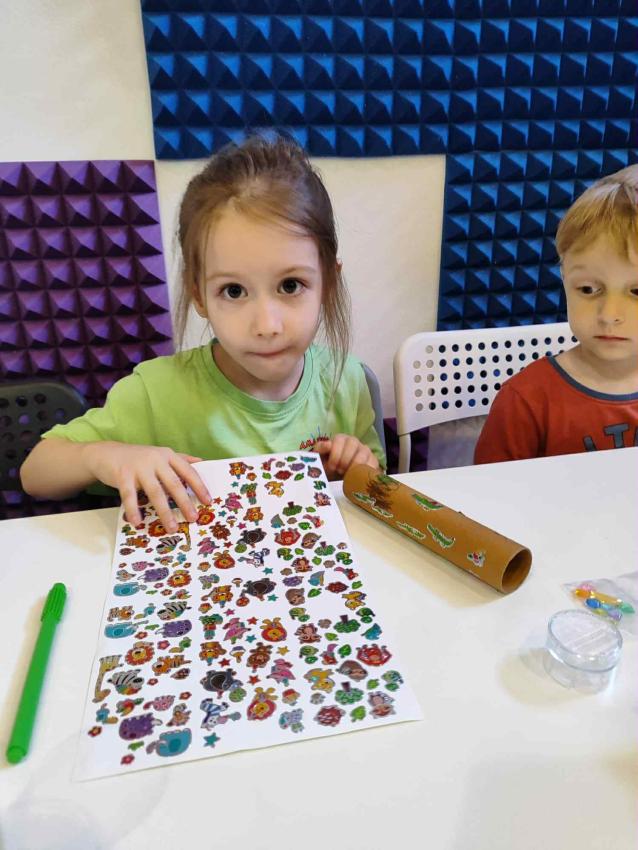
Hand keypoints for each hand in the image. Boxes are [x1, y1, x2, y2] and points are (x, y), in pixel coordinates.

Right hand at [82, 442, 210, 530]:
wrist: (106, 453)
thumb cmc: (138, 458)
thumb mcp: (160, 455)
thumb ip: (180, 459)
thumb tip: (202, 462)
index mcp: (168, 455)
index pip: (188, 471)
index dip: (199, 487)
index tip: (208, 502)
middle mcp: (156, 459)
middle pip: (174, 483)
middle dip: (185, 502)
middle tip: (193, 518)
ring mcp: (139, 467)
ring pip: (155, 492)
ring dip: (164, 512)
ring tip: (172, 527)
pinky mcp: (122, 475)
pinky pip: (129, 496)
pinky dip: (134, 510)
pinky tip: (138, 522)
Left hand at [314, 435, 379, 480]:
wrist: (338, 476)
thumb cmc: (328, 465)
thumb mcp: (320, 458)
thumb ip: (320, 450)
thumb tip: (328, 445)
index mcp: (340, 439)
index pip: (339, 440)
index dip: (335, 454)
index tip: (332, 466)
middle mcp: (354, 442)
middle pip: (353, 444)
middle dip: (345, 460)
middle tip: (340, 471)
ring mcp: (365, 450)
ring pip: (364, 453)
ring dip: (355, 466)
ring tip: (348, 476)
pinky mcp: (373, 461)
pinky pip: (373, 463)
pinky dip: (366, 472)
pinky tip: (358, 479)